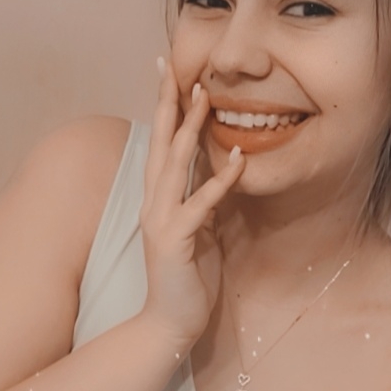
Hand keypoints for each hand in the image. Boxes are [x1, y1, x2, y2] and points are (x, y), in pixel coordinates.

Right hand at [139, 59, 244, 346]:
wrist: (170, 324)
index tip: (168, 73)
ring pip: (175, 164)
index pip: (160, 144)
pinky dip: (220, 178)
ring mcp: (161, 221)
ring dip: (190, 129)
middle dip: (166, 104)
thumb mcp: (201, 230)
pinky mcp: (176, 241)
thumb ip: (203, 200)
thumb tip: (218, 169)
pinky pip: (201, 202)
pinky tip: (237, 155)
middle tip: (172, 67)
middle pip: (160, 143)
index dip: (163, 108)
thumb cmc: (188, 279)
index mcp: (159, 199)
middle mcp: (153, 203)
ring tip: (205, 96)